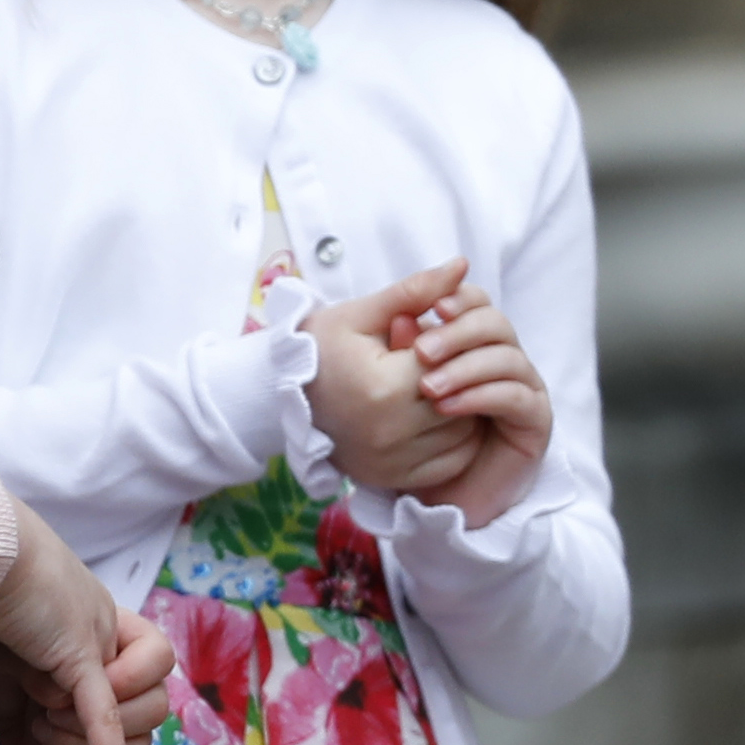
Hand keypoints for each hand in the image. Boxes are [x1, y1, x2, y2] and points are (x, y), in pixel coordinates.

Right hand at [0, 504, 175, 744]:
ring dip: (83, 737)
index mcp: (113, 649)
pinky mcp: (80, 652)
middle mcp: (121, 646)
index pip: (145, 715)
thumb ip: (30, 738)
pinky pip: (103, 715)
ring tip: (41, 712)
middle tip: (41, 729)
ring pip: (141, 716)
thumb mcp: (8, 689)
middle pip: (155, 720)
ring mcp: (107, 646)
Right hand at [308, 263, 491, 497]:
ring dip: (464, 406)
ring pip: (463, 430)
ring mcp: (392, 461)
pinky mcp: (393, 479)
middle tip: (441, 357)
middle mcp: (390, 432)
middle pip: (462, 397)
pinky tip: (435, 414)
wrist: (280, 397)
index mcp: (383, 387)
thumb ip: (414, 291)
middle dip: (460, 372)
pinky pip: (452, 460)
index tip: (436, 334)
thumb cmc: (320, 348)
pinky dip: (456, 438)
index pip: (452, 360)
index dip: (452, 341)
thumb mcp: (361, 313)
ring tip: (438, 383)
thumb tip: (461, 266)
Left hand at [389, 286, 554, 525]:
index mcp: (475, 343)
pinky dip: (481, 395)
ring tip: (427, 387)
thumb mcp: (397, 383)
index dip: (461, 299)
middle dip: (459, 333)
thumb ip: (406, 342)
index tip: (432, 308)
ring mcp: (524, 388)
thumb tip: (409, 307)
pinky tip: (446, 406)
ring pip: (507, 358)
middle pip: (497, 324)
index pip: (479, 304)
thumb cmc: (411, 438)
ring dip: (466, 367)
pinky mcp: (533, 421)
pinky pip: (515, 397)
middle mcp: (504, 359)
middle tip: (420, 352)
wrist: (431, 496)